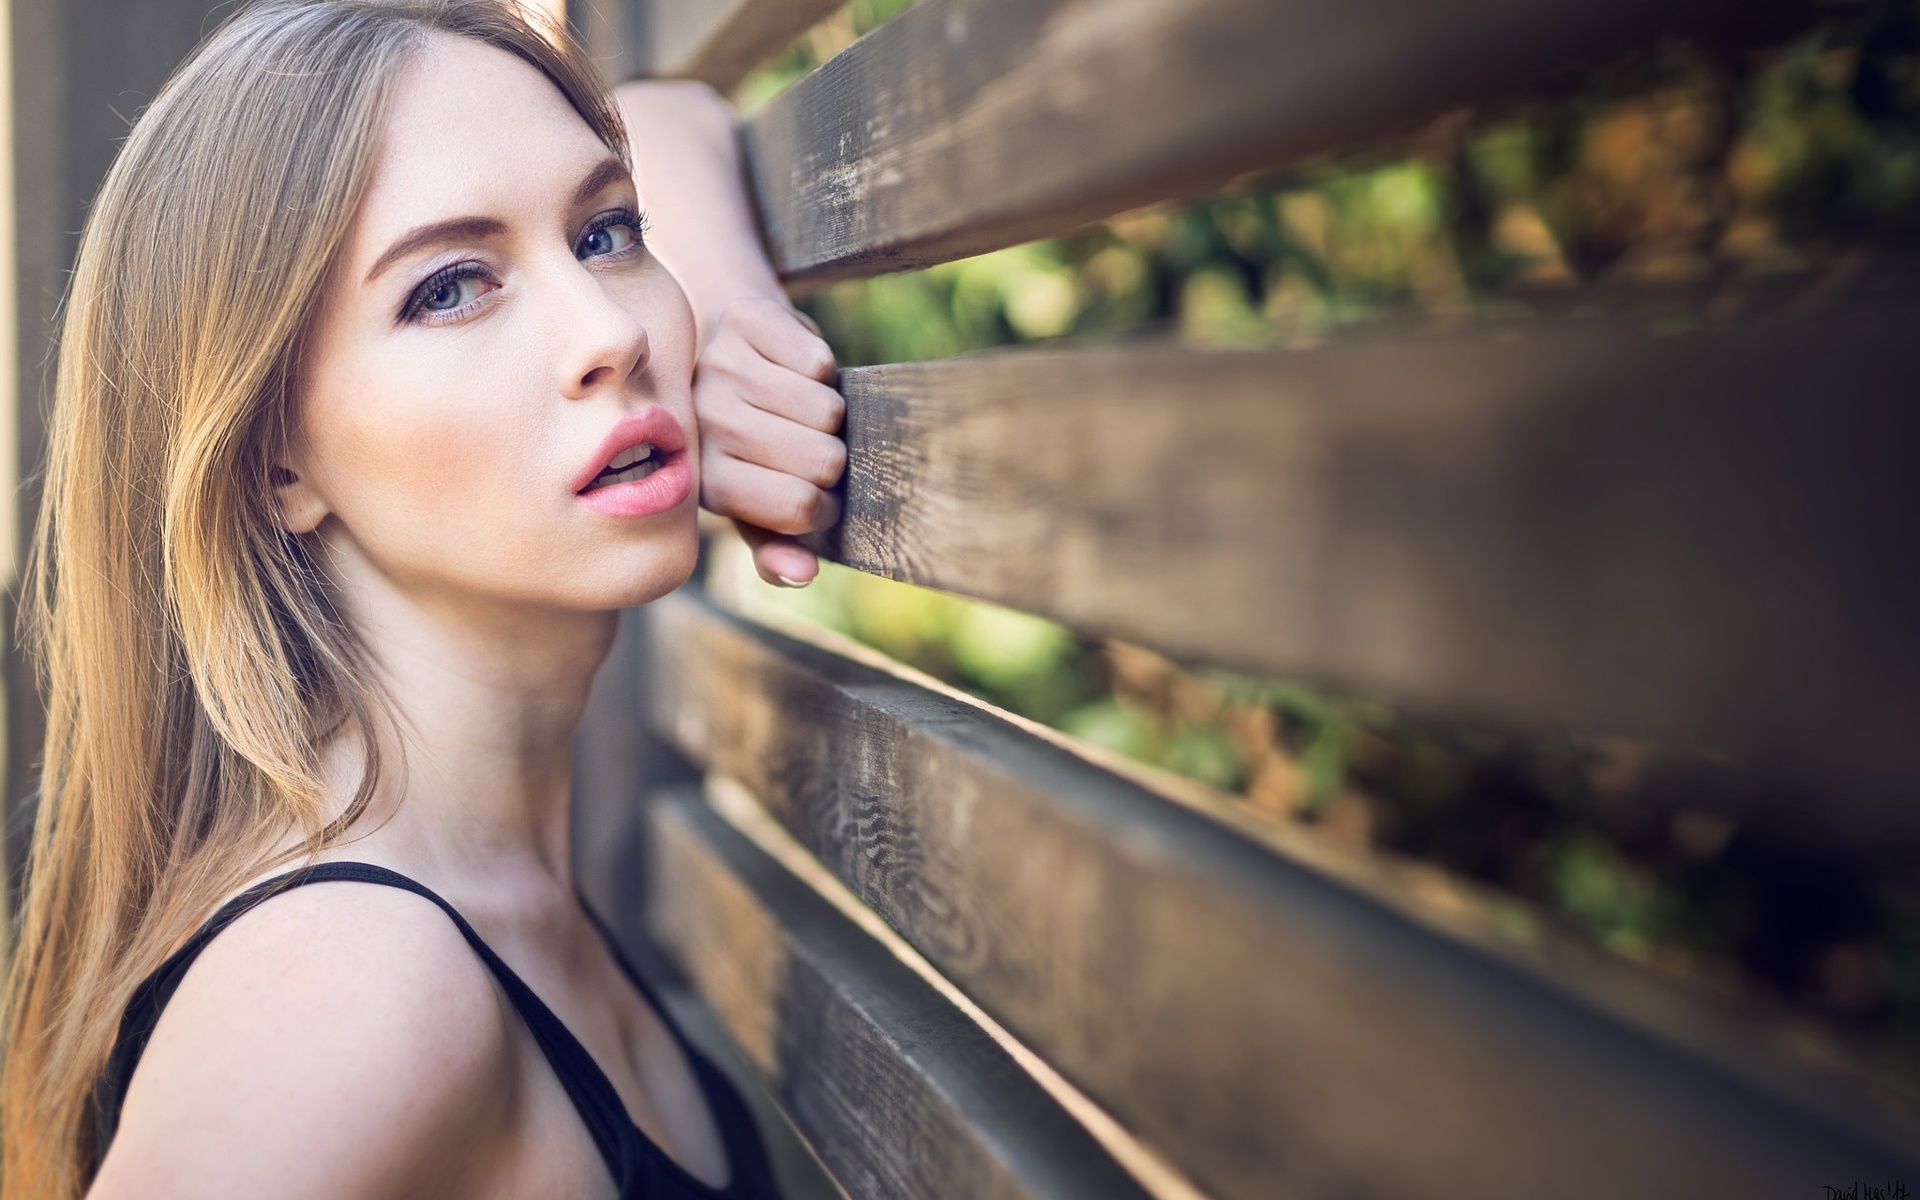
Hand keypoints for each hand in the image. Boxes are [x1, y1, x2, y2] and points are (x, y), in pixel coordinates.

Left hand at [694, 296, 844, 585]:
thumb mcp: (752, 503)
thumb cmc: (744, 443)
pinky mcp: (744, 320)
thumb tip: (804, 575)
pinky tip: (792, 372)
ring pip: (828, 411)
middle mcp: (705, 421)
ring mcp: (720, 366)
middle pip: (823, 461)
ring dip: (829, 413)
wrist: (715, 349)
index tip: (816, 498)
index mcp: (705, 479)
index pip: (799, 508)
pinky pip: (820, 362)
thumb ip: (774, 546)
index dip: (826, 508)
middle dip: (832, 459)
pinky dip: (822, 369)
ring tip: (798, 411)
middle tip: (807, 448)